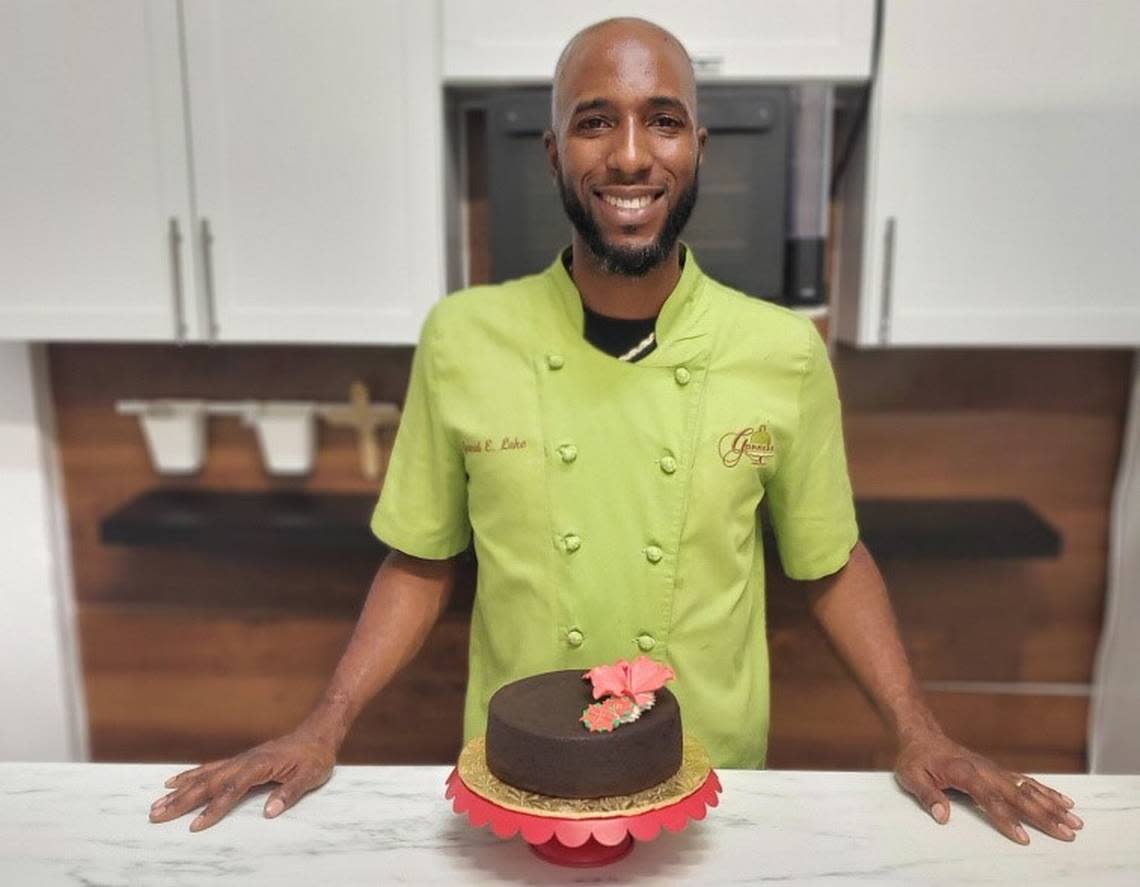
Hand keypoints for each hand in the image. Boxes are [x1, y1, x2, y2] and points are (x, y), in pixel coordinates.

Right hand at [148, 728, 335, 831]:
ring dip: (180, 791)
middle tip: (156, 815)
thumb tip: (269, 812)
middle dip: (182, 801)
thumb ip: (290, 793)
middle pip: (209, 783)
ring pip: (205, 776)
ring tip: (156, 805)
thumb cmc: (315, 757)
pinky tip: (174, 782)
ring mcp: (240, 760)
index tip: (195, 825)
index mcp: (261, 766)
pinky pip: (210, 768)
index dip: (213, 808)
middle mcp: (245, 761)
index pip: (232, 789)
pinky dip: (190, 776)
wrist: (317, 734)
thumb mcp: (311, 776)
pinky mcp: (240, 761)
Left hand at [894, 730, 1082, 844]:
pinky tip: (1063, 801)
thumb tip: (942, 816)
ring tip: (1074, 820)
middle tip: (1066, 833)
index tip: (1023, 837)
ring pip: (1027, 788)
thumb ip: (928, 796)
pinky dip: (1045, 791)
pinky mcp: (997, 770)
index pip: (989, 798)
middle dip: (1042, 815)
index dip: (1006, 818)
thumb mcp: (911, 776)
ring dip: (1051, 805)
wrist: (922, 735)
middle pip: (1017, 794)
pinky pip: (1025, 781)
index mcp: (963, 772)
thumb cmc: (916, 758)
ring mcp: (993, 769)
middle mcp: (983, 769)